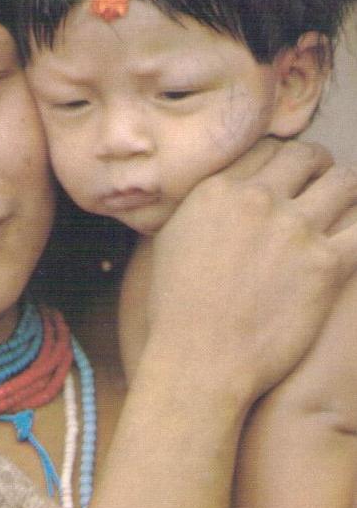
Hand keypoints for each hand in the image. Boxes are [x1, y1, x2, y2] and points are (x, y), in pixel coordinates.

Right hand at [145, 139, 356, 403]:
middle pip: (305, 156)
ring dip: (347, 189)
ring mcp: (294, 228)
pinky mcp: (326, 263)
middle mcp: (258, 198)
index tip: (289, 171)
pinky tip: (355, 238)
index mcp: (219, 188)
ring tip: (347, 203)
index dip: (282, 157)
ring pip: (343, 183)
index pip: (265, 148)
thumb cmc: (178, 308)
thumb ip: (200, 207)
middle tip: (322, 181)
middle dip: (317, 165)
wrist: (200, 359)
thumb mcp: (170, 239)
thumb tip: (218, 195)